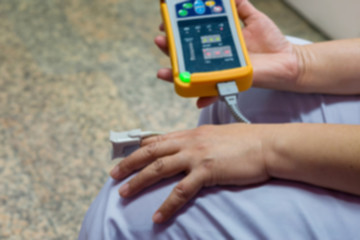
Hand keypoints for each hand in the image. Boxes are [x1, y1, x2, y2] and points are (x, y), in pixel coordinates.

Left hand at [110, 124, 269, 222]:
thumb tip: (187, 149)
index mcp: (191, 134)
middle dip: (129, 163)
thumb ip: (199, 142)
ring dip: (138, 182)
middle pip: (151, 152)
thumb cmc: (245, 141)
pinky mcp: (207, 171)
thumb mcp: (216, 136)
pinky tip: (158, 216)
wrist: (267, 144)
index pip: (158, 140)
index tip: (126, 156)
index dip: (139, 148)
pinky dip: (168, 205)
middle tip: (113, 174)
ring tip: (123, 194)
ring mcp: (197, 156)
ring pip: (159, 168)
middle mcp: (189, 142)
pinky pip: (181, 191)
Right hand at [155, 0, 299, 107]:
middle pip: (186, 56)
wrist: (289, 61)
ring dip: (176, 75)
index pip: (192, 37)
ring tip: (163, 71)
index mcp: (217, 42)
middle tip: (160, 40)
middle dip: (169, 50)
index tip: (167, 22)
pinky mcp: (231, 82)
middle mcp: (215, 59)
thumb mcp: (254, 20)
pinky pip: (215, 92)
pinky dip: (205, 98)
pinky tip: (196, 100)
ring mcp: (221, 72)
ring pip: (193, 75)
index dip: (178, 31)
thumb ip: (241, 8)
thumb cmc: (272, 43)